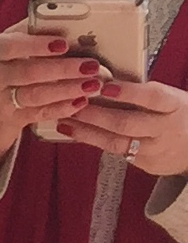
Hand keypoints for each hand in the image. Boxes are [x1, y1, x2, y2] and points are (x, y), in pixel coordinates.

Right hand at [0, 27, 101, 169]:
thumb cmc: (19, 60)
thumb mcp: (23, 41)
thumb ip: (42, 32)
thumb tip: (77, 24)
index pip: (12, 46)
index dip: (37, 45)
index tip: (64, 44)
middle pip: (28, 73)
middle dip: (62, 69)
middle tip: (91, 66)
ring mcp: (1, 99)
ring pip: (35, 95)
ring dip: (66, 90)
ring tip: (93, 84)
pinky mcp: (13, 118)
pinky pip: (40, 114)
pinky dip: (62, 108)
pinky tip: (81, 101)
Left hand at [52, 76, 187, 177]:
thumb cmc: (178, 115)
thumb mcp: (171, 100)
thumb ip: (145, 94)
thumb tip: (104, 79)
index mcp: (175, 105)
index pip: (153, 97)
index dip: (129, 92)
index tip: (105, 86)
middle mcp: (165, 129)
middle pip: (127, 123)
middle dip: (95, 114)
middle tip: (72, 104)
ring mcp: (154, 149)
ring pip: (116, 142)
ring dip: (86, 131)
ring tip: (64, 121)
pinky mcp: (144, 163)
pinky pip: (115, 151)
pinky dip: (93, 141)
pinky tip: (75, 133)